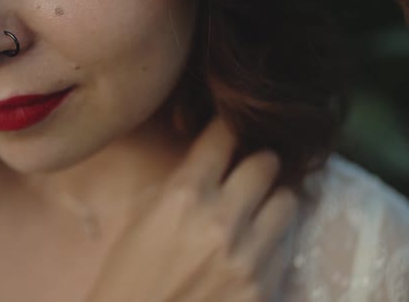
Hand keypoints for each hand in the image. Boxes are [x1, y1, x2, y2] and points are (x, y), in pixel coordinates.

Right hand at [84, 117, 298, 301]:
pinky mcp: (266, 288)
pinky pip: (286, 245)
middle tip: (251, 169)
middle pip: (266, 163)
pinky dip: (274, 238)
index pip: (222, 138)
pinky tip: (256, 245)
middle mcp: (222, 220)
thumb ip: (181, 188)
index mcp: (183, 198)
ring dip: (273, 198)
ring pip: (287, 201)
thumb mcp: (143, 222)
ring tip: (260, 207)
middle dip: (258, 161)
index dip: (227, 128)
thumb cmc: (127, 279)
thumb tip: (212, 166)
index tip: (230, 128)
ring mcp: (249, 257)